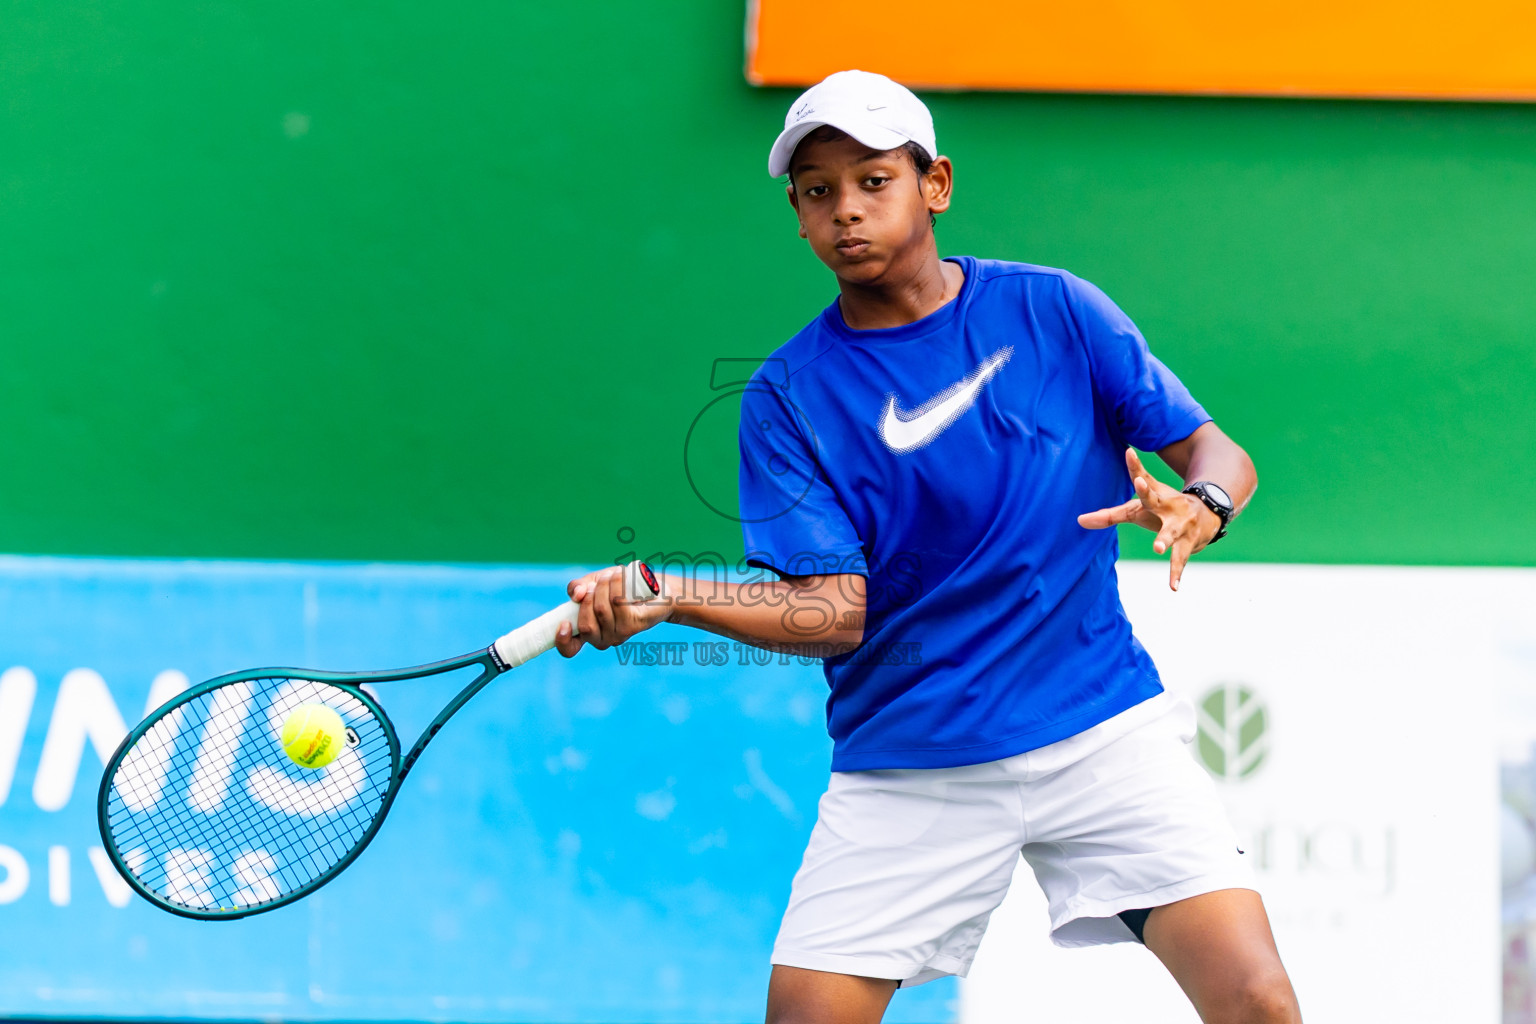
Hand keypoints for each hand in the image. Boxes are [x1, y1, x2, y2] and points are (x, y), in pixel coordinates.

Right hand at [553, 565, 669, 656]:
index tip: (564, 624)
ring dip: (604, 586)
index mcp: (588, 632)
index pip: (569, 649)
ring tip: (612, 575)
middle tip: (598, 583)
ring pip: (601, 610)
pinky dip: (617, 584)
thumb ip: (578, 588)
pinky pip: (617, 603)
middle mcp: (602, 639)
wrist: (655, 588)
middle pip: (586, 625)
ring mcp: (618, 634)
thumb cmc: (620, 587)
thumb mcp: (593, 583)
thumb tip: (577, 595)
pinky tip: (621, 575)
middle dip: (588, 597)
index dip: (562, 640)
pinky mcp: (634, 625)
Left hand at [1077, 448, 1222, 591]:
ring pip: (1171, 533)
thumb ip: (1109, 515)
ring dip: (1165, 540)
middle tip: (1142, 484)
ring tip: (1157, 550)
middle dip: (1148, 493)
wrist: (1206, 515)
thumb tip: (1078, 521)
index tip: (1128, 452)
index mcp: (1155, 497)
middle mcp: (1168, 507)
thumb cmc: (1163, 510)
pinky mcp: (1188, 544)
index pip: (1142, 479)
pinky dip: (1176, 574)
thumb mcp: (1137, 510)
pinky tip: (1173, 587)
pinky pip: (1180, 561)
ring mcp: (1180, 525)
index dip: (1135, 466)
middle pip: (1156, 500)